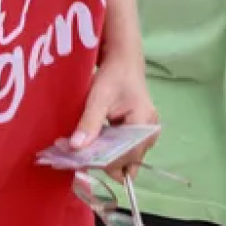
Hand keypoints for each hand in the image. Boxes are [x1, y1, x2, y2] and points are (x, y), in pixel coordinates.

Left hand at [68, 50, 157, 179]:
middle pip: (129, 161)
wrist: (122, 62)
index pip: (128, 155)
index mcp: (144, 123)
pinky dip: (109, 151)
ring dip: (106, 159)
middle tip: (79, 161)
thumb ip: (89, 122)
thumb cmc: (114, 75)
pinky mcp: (137, 133)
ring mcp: (145, 134)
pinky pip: (124, 150)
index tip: (82, 162)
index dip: (106, 162)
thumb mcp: (99, 97)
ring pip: (126, 158)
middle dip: (105, 164)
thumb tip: (76, 147)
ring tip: (83, 156)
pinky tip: (92, 149)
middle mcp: (149, 132)